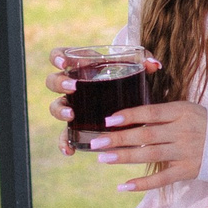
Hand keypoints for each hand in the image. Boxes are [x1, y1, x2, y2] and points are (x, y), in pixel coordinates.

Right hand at [46, 48, 162, 156]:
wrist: (130, 98)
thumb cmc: (128, 78)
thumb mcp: (135, 68)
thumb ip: (144, 62)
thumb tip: (155, 64)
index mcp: (82, 66)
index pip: (59, 56)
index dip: (57, 57)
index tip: (65, 63)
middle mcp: (72, 85)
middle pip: (52, 81)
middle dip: (59, 83)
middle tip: (73, 88)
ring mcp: (72, 106)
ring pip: (55, 107)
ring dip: (59, 111)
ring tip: (71, 116)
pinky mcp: (76, 126)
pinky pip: (64, 135)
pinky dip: (64, 142)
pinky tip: (70, 151)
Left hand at [80, 99, 206, 192]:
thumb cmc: (201, 123)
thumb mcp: (185, 110)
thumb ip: (161, 114)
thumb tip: (127, 121)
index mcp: (181, 112)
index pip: (150, 113)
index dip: (129, 116)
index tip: (108, 120)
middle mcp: (182, 131)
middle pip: (146, 135)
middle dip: (119, 139)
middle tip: (96, 143)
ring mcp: (185, 152)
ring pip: (150, 155)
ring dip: (125, 157)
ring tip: (103, 158)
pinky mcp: (187, 171)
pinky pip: (162, 179)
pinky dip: (143, 183)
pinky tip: (123, 186)